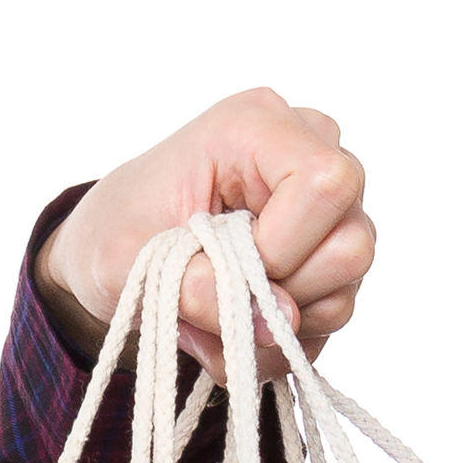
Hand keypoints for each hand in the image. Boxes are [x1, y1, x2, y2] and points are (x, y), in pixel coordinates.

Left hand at [34, 89, 370, 376]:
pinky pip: (334, 310)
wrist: (109, 251)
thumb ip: (199, 291)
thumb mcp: (129, 264)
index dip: (283, 244)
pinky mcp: (328, 248)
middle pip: (353, 241)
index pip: (325, 182)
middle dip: (282, 288)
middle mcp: (308, 152)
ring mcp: (327, 204)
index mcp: (255, 126)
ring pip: (348, 282)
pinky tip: (232, 322)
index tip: (223, 262)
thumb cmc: (113, 235)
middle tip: (217, 288)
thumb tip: (280, 326)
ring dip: (276, 321)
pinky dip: (277, 336)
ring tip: (214, 311)